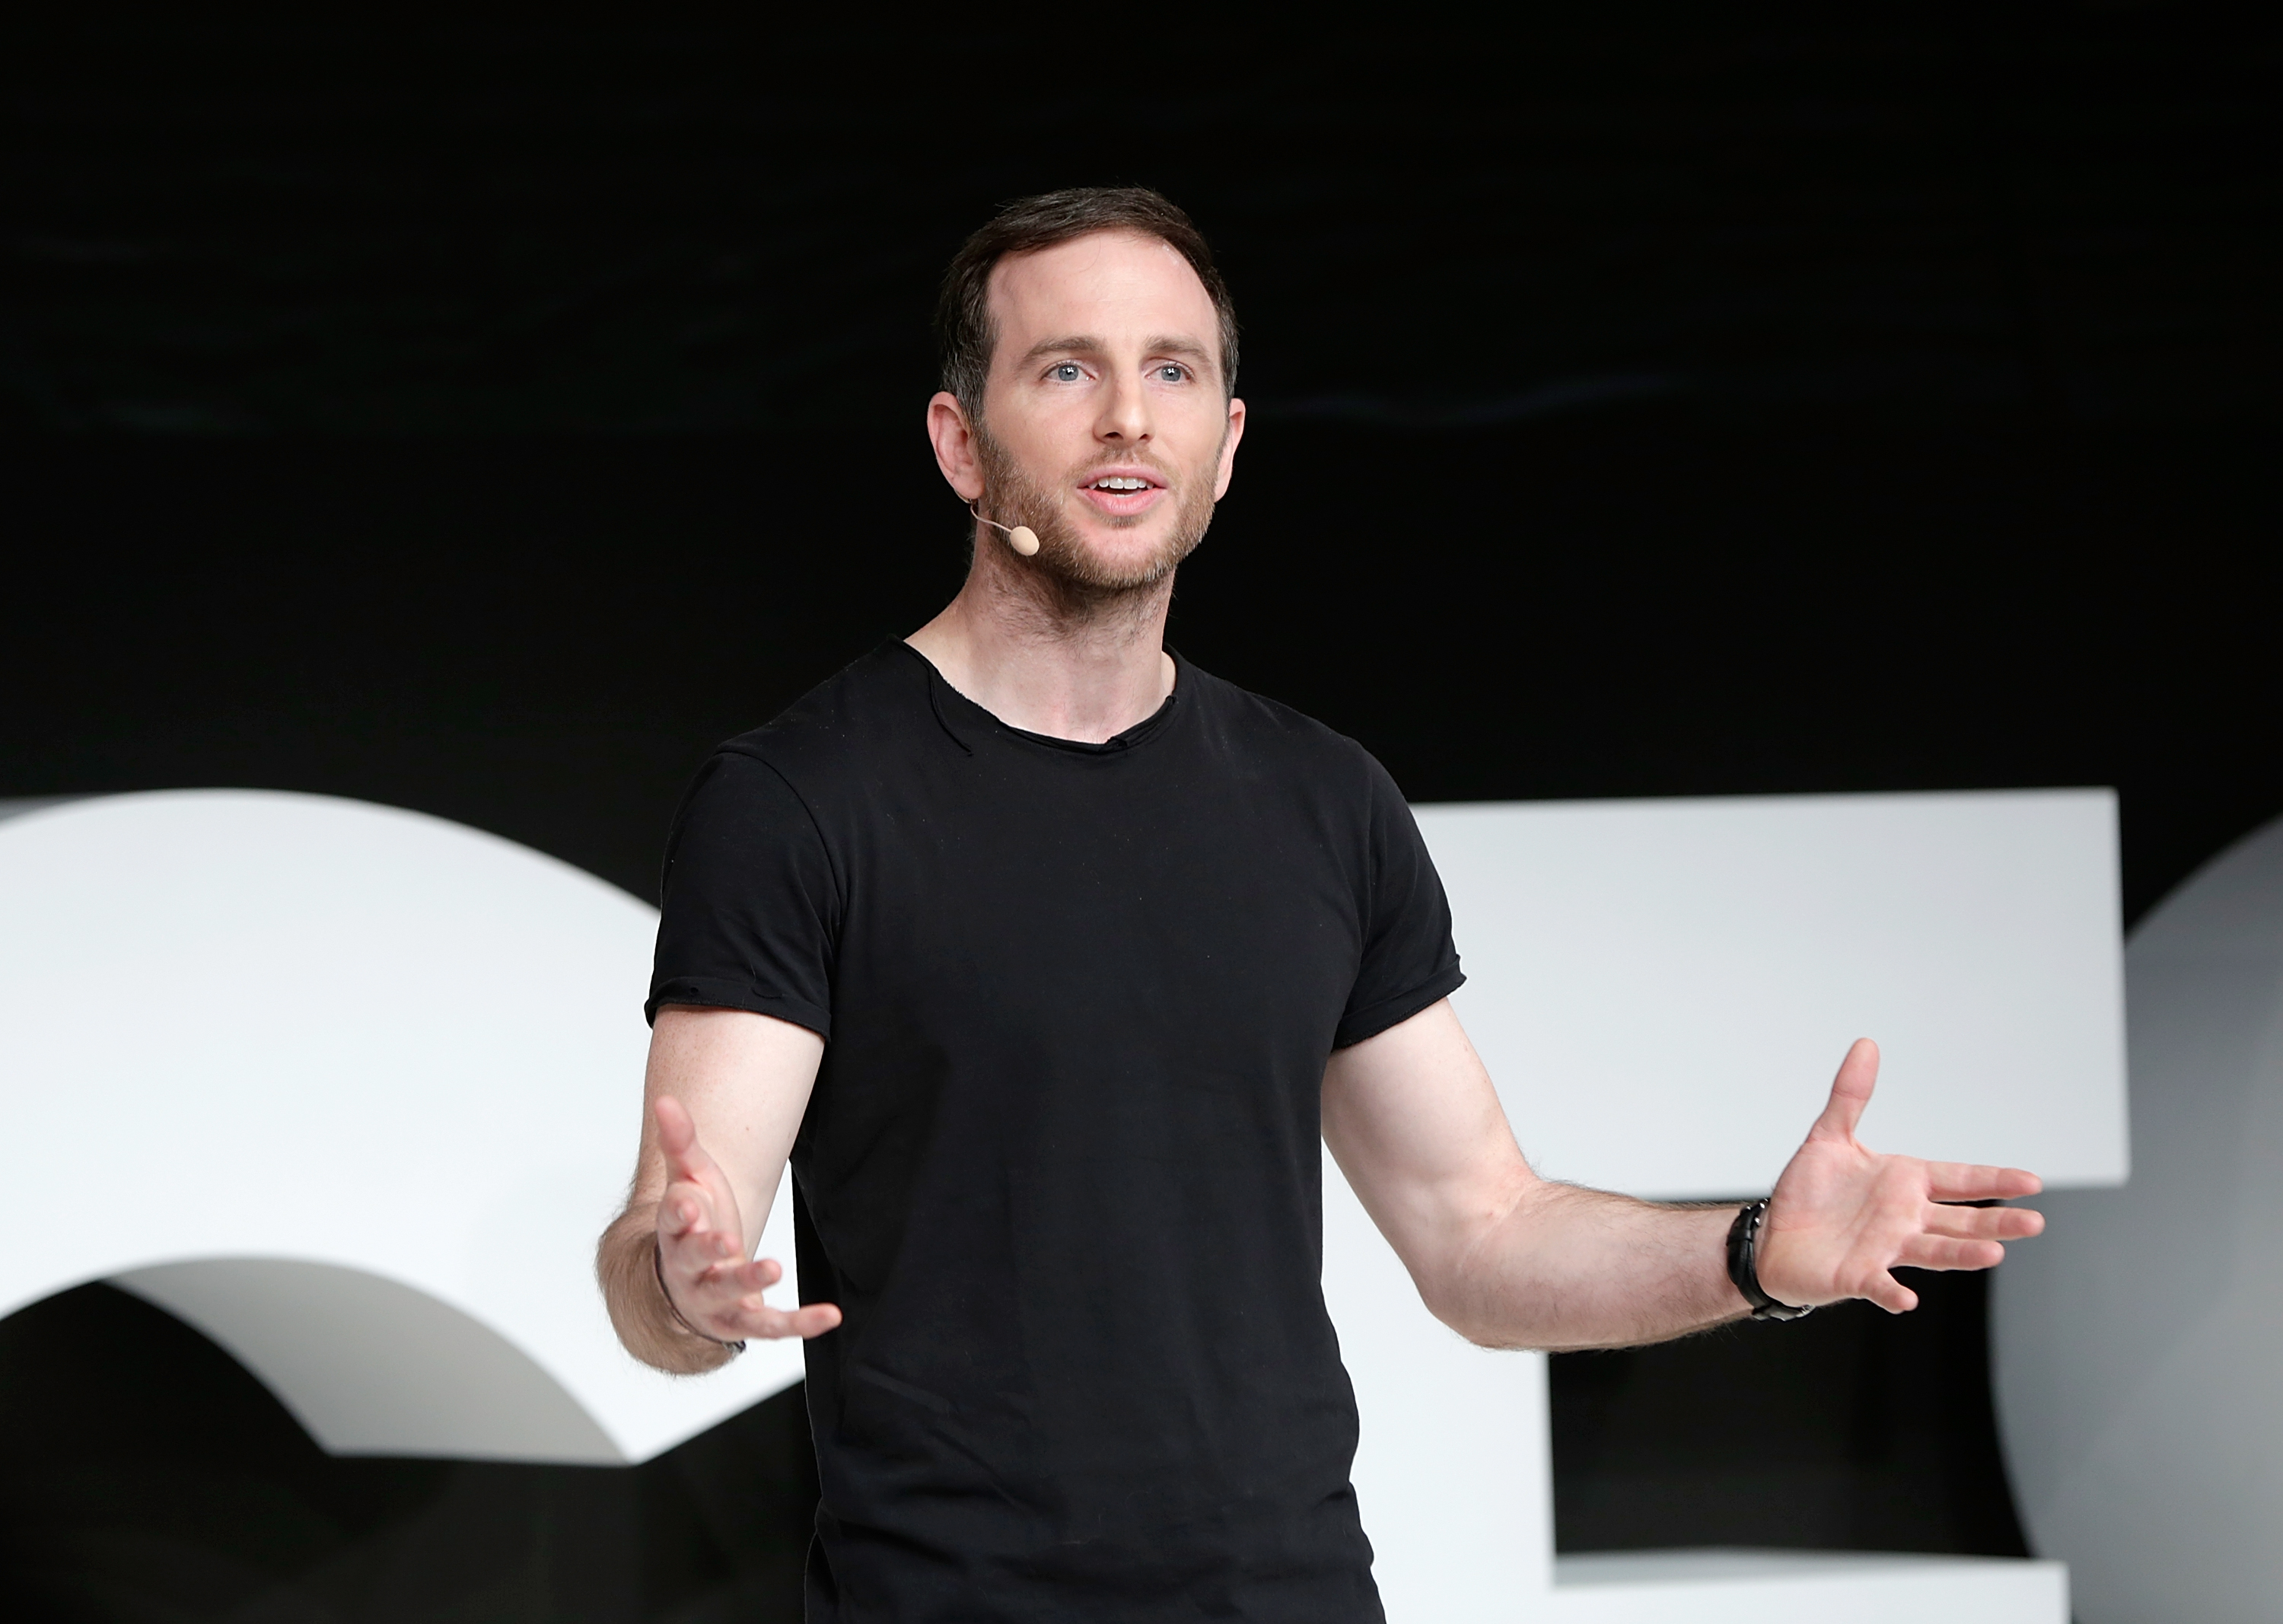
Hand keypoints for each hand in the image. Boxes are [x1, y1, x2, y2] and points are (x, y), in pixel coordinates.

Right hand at [653, 1094, 841, 1342]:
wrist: (693, 1278)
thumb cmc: (696, 1221)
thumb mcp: (689, 1178)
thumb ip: (680, 1141)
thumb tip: (665, 1099)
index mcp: (674, 1232)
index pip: (671, 1222)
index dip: (679, 1214)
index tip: (689, 1204)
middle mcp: (688, 1270)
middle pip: (693, 1260)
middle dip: (708, 1250)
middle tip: (727, 1240)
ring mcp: (714, 1299)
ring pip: (729, 1294)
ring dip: (749, 1281)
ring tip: (773, 1266)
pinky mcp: (743, 1320)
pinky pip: (771, 1326)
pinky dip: (800, 1323)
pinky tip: (831, 1316)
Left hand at [1755, 1039, 2043, 1313]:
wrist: (1773, 1238)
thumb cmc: (1809, 1194)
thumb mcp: (1829, 1137)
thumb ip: (1850, 1095)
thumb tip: (1866, 1045)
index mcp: (1905, 1184)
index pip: (1959, 1179)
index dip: (1993, 1180)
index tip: (2032, 1181)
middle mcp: (1905, 1219)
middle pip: (1960, 1221)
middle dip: (1997, 1222)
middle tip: (2035, 1223)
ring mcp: (1885, 1250)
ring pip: (1933, 1252)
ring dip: (1962, 1254)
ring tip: (1993, 1253)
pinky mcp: (1858, 1276)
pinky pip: (1880, 1286)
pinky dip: (1893, 1293)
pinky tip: (1907, 1300)